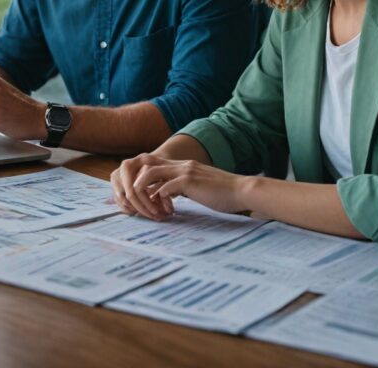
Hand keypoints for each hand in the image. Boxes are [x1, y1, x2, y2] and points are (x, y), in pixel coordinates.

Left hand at [112, 154, 250, 219]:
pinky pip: (164, 188)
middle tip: (135, 202)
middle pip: (145, 164)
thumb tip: (163, 196)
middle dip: (135, 182)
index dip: (142, 179)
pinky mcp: (189, 181)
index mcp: (181, 165)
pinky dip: (158, 201)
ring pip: (149, 174)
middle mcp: (180, 164)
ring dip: (143, 193)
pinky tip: (165, 213)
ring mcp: (184, 171)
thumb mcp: (197, 186)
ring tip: (147, 209)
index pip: (152, 163)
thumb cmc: (222, 193)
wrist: (242, 191)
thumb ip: (180, 187)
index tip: (140, 197)